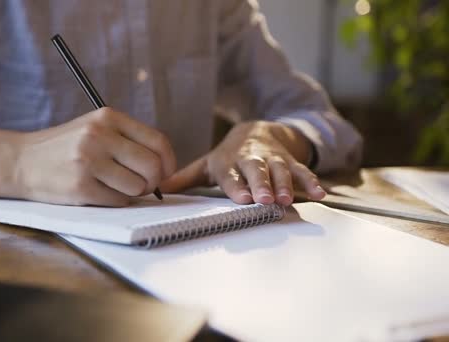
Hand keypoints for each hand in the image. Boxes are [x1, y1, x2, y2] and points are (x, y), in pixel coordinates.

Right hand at [14, 107, 175, 206]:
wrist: (20, 161)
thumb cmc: (63, 148)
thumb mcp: (94, 128)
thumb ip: (127, 139)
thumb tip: (164, 165)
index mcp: (108, 117)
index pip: (158, 141)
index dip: (168, 162)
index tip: (165, 173)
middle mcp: (99, 135)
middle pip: (152, 166)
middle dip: (152, 182)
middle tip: (141, 185)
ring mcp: (89, 161)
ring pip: (137, 187)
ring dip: (131, 193)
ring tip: (113, 186)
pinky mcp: (80, 187)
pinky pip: (118, 201)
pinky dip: (115, 201)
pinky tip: (98, 192)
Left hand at [160, 121, 325, 205]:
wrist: (258, 130)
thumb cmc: (229, 156)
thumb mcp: (207, 165)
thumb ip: (185, 179)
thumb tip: (158, 189)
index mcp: (228, 162)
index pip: (231, 175)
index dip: (236, 186)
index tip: (242, 198)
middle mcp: (251, 159)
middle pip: (256, 171)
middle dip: (261, 184)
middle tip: (264, 199)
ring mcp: (272, 159)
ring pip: (280, 171)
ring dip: (286, 184)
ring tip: (289, 199)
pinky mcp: (290, 161)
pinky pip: (303, 171)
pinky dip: (311, 181)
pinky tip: (320, 193)